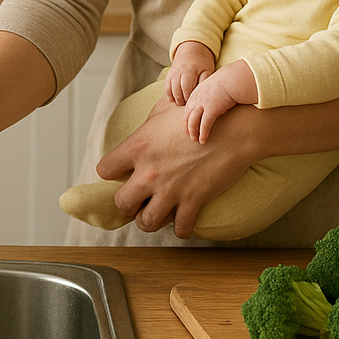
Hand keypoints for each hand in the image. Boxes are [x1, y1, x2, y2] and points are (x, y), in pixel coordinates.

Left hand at [96, 94, 258, 238]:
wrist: (234, 129)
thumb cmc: (200, 113)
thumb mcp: (164, 109)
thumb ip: (146, 126)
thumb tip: (141, 132)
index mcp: (138, 145)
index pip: (105, 169)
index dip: (112, 173)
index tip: (121, 173)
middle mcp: (149, 171)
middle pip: (121, 203)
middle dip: (127, 203)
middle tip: (137, 198)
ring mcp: (171, 189)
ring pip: (145, 222)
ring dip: (148, 219)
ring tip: (155, 212)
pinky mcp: (193, 201)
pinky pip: (179, 229)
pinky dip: (180, 228)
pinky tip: (182, 219)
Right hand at [165, 42, 214, 104]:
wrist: (191, 50)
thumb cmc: (202, 62)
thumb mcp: (207, 69)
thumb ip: (204, 80)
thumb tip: (201, 92)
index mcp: (189, 70)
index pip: (186, 88)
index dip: (189, 97)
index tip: (194, 102)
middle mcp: (178, 72)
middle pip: (177, 90)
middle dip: (182, 100)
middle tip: (189, 105)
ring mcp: (172, 74)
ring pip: (170, 90)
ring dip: (176, 99)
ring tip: (183, 102)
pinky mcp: (168, 76)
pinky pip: (166, 89)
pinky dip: (170, 96)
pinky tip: (176, 99)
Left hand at [183, 74, 237, 143]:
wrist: (231, 80)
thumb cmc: (225, 83)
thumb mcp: (211, 87)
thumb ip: (206, 95)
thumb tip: (209, 102)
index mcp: (195, 94)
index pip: (187, 109)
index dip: (186, 119)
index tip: (187, 127)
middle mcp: (196, 100)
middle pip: (187, 116)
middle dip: (187, 127)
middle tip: (190, 136)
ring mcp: (203, 105)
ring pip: (193, 121)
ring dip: (193, 132)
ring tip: (195, 140)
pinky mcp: (211, 110)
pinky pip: (204, 124)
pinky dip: (202, 133)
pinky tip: (203, 140)